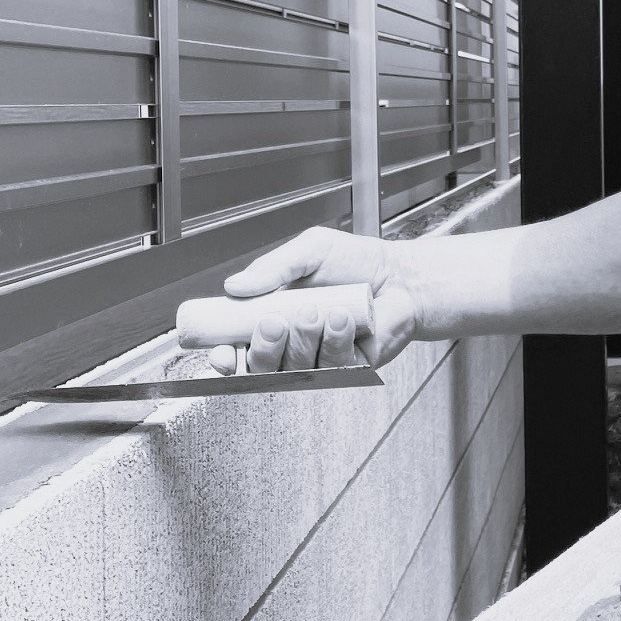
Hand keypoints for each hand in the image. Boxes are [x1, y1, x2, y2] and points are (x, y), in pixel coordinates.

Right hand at [180, 227, 421, 374]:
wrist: (400, 274)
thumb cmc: (356, 262)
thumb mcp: (308, 251)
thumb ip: (271, 268)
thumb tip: (234, 286)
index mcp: (273, 318)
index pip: (238, 349)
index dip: (225, 357)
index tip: (220, 352)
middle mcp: (293, 344)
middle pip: (261, 367)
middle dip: (263, 348)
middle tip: (273, 322)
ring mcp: (320, 359)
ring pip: (295, 369)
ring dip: (302, 340)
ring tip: (316, 309)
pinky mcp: (349, 369)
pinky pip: (332, 366)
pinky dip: (335, 340)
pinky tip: (343, 318)